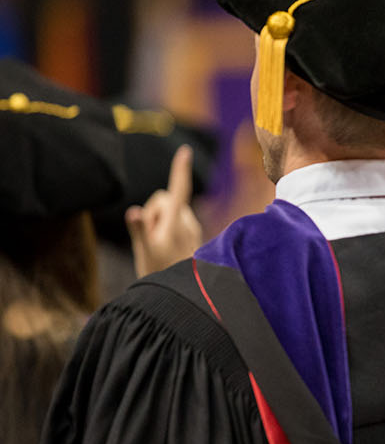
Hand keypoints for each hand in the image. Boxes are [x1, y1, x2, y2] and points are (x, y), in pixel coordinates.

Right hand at [126, 145, 203, 277]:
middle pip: (164, 199)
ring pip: (169, 209)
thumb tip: (133, 211)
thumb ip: (139, 229)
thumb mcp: (146, 252)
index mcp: (176, 222)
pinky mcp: (192, 232)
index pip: (178, 190)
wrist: (187, 292)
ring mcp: (191, 226)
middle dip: (153, 211)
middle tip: (150, 236)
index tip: (185, 151)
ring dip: (159, 220)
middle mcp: (187, 221)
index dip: (179, 170)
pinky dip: (166, 226)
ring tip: (158, 244)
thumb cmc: (162, 272)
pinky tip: (166, 246)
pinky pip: (174, 219)